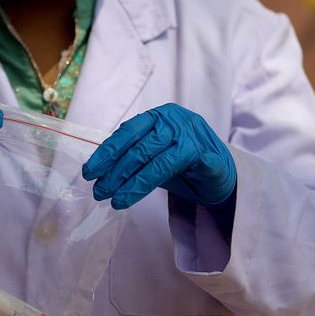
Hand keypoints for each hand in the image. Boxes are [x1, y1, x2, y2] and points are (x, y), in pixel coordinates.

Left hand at [82, 103, 235, 209]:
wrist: (225, 174)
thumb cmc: (185, 164)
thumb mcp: (155, 155)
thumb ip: (133, 154)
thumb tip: (99, 168)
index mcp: (159, 116)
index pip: (127, 133)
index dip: (106, 152)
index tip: (89, 171)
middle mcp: (175, 120)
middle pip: (137, 147)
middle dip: (114, 171)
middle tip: (98, 191)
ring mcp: (191, 135)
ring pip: (152, 160)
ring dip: (128, 182)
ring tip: (112, 199)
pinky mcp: (205, 155)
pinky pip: (170, 169)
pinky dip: (146, 185)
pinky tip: (130, 198)